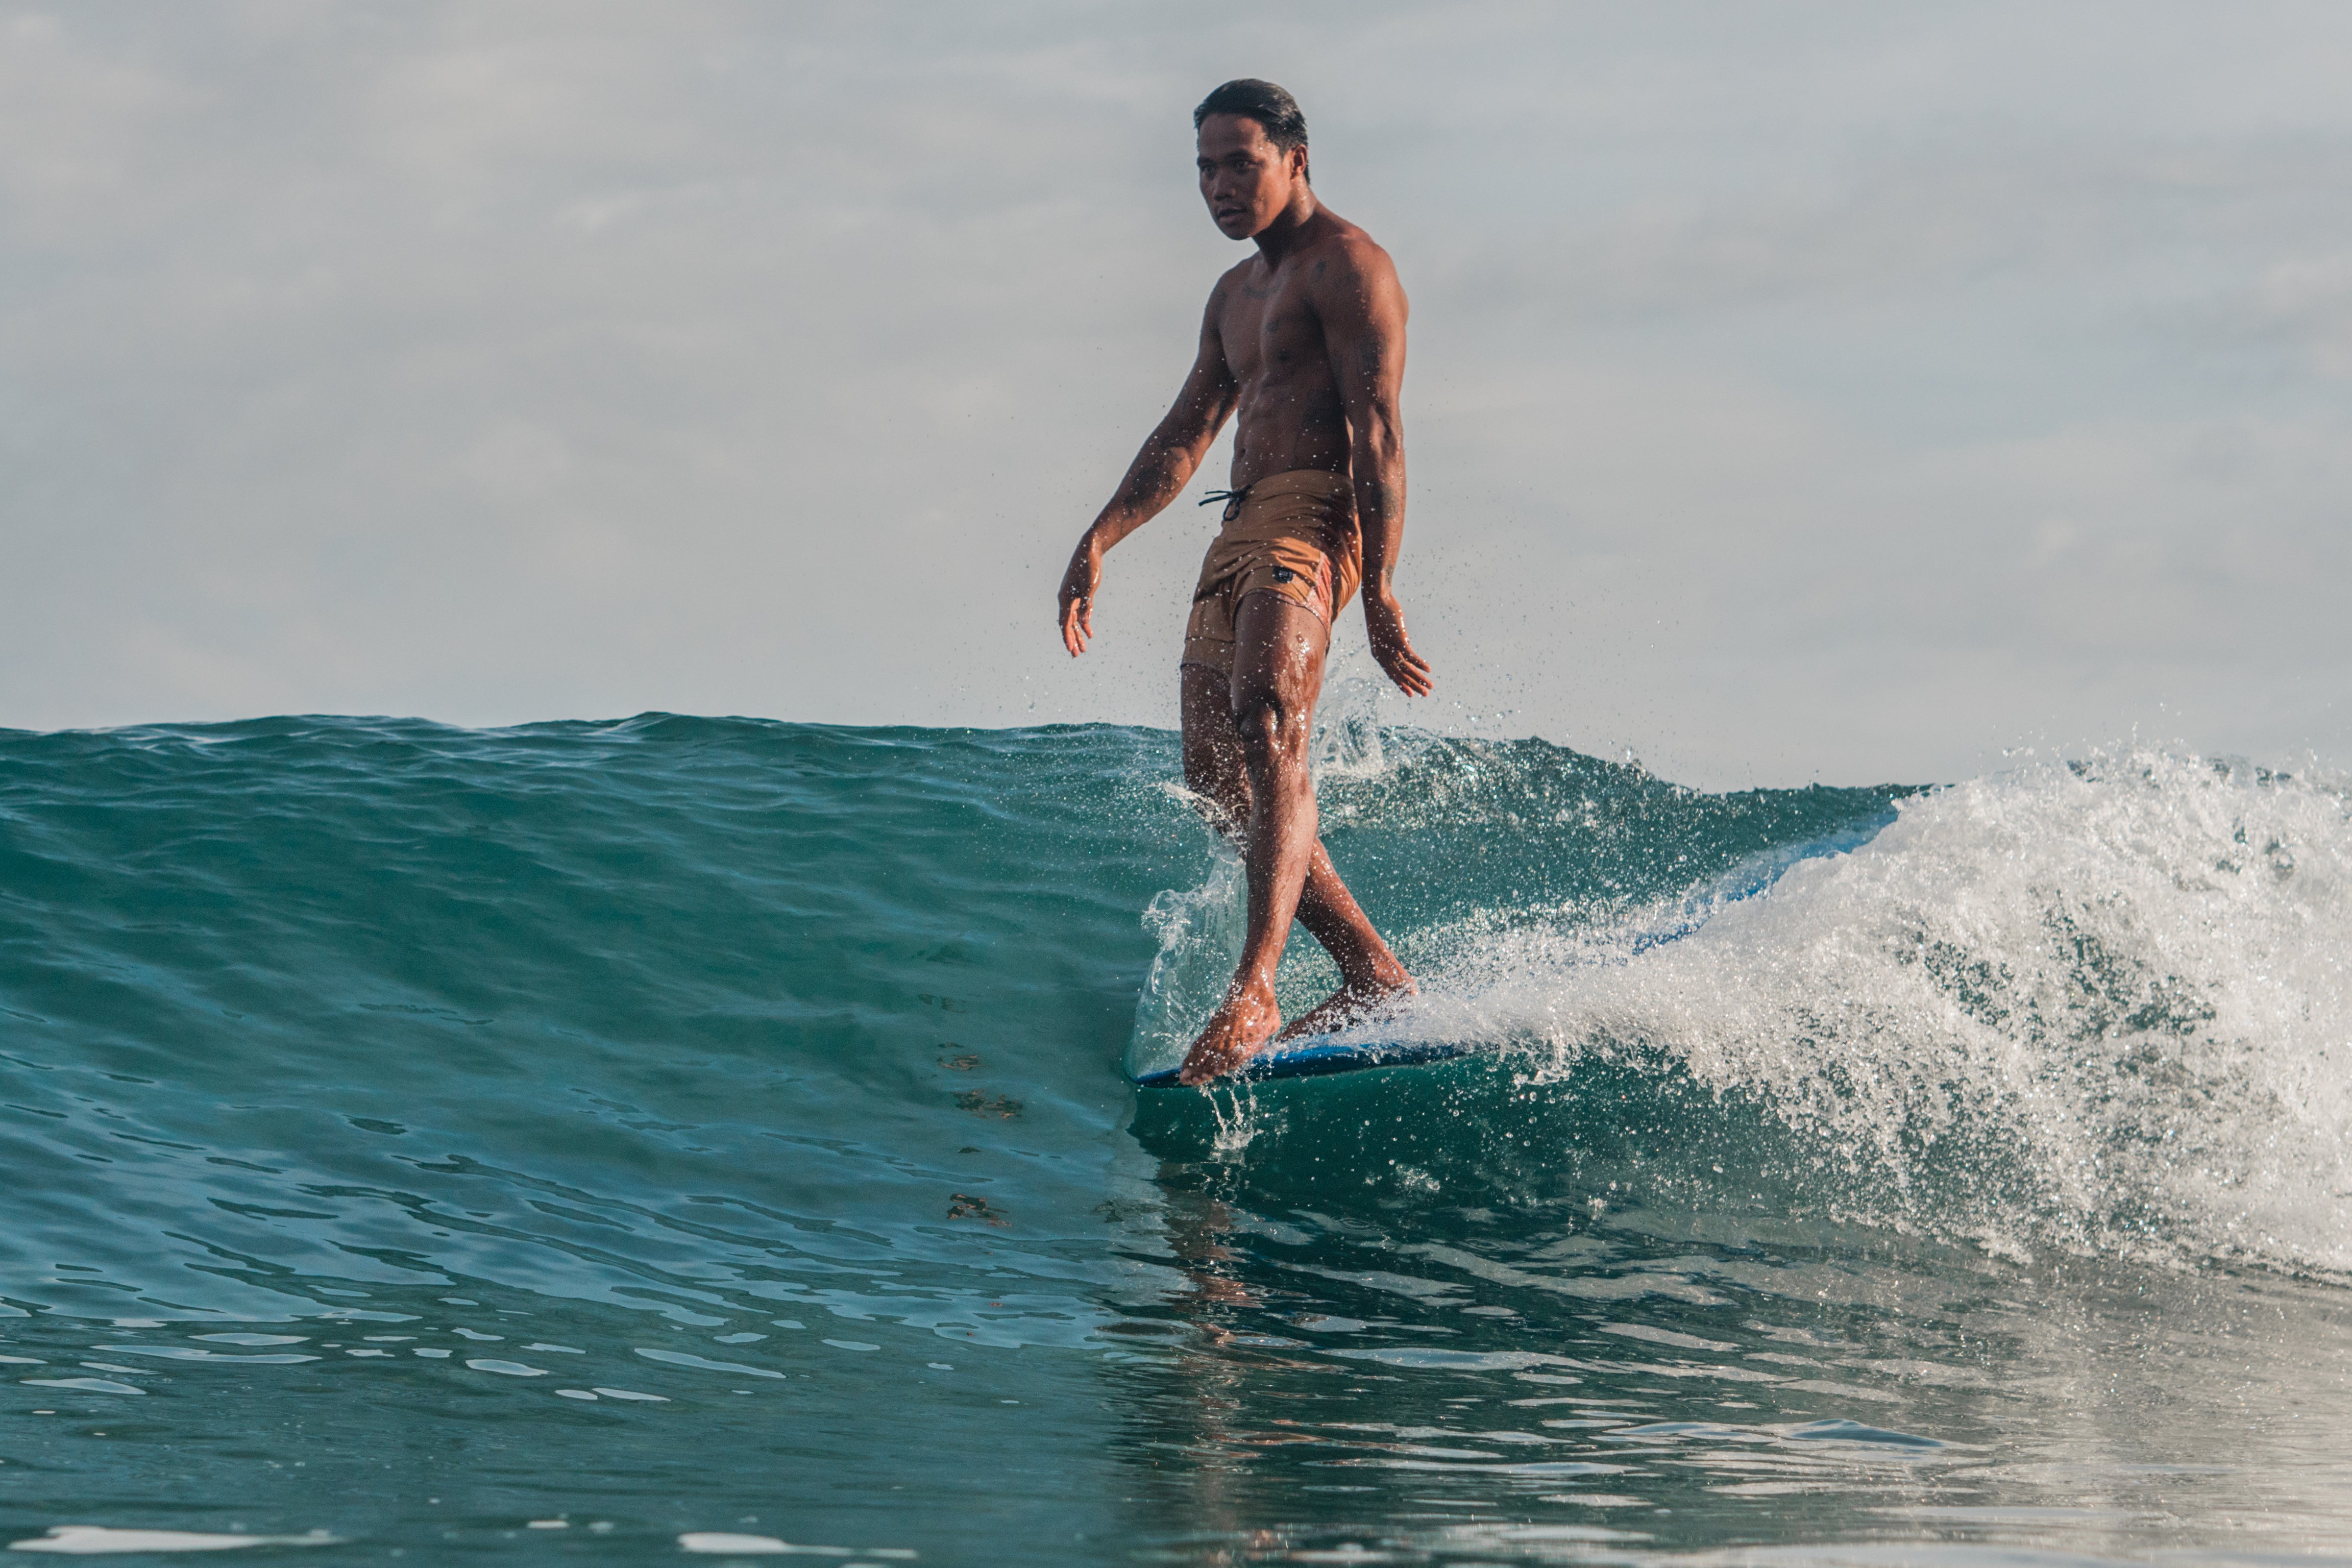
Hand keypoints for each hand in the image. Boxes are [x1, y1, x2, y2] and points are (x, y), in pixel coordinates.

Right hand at [1058, 540, 1102, 656]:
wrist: (1089, 550)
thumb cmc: (1089, 566)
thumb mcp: (1090, 586)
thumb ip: (1087, 605)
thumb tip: (1084, 623)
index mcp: (1066, 598)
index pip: (1065, 622)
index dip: (1068, 637)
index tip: (1071, 649)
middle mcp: (1066, 600)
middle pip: (1068, 625)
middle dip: (1072, 640)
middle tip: (1076, 655)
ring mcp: (1071, 598)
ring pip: (1073, 621)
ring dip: (1078, 635)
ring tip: (1083, 649)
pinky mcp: (1078, 596)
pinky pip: (1079, 614)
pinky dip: (1083, 624)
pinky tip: (1089, 633)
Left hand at [1363, 590, 1432, 695]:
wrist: (1376, 599)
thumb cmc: (1380, 614)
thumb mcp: (1385, 632)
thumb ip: (1393, 642)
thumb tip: (1403, 645)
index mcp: (1378, 654)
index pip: (1391, 674)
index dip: (1402, 685)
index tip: (1411, 694)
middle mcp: (1383, 654)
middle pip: (1400, 675)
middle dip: (1413, 686)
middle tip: (1424, 695)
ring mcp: (1390, 647)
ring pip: (1406, 668)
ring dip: (1420, 678)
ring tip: (1430, 686)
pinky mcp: (1398, 639)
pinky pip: (1410, 656)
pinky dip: (1420, 664)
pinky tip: (1428, 670)